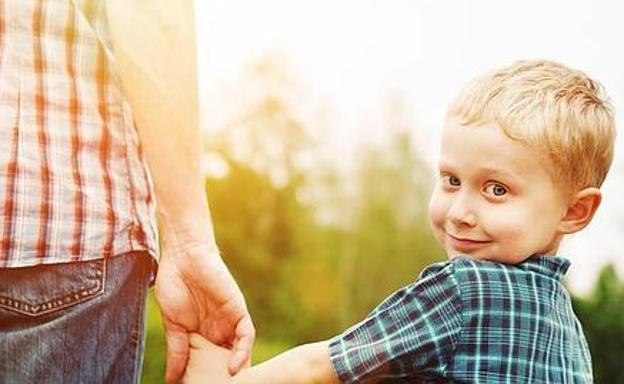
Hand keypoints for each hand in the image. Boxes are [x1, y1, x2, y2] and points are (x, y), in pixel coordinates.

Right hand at [154, 241, 254, 382]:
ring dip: (239, 370)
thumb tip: (172, 379)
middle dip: (228, 379)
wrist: (183, 256)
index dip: (212, 379)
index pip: (212, 364)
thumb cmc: (174, 285)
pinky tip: (234, 366)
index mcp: (203, 336)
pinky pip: (246, 335)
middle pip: (228, 361)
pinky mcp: (238, 311)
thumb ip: (176, 350)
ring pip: (240, 352)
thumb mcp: (173, 324)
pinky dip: (242, 351)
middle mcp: (219, 331)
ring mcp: (230, 322)